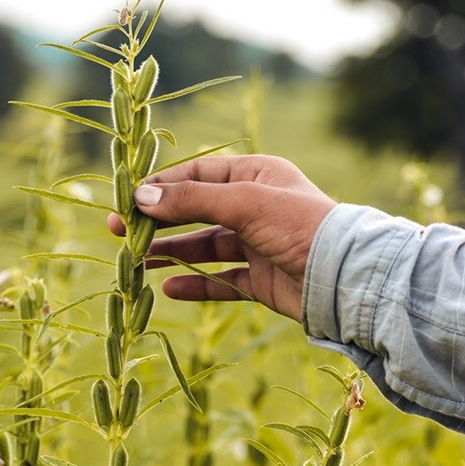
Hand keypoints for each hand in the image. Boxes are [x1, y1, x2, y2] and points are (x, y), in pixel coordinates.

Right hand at [107, 155, 335, 321]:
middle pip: (197, 212)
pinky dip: (196, 284)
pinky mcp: (263, 280)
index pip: (198, 176)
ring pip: (206, 247)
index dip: (161, 187)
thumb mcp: (244, 203)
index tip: (127, 200)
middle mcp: (256, 207)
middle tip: (119, 232)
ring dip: (173, 253)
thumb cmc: (300, 225)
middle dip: (159, 221)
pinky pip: (222, 281)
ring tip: (138, 262)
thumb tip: (141, 196)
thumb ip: (192, 200)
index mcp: (257, 176)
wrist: (345, 278)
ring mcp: (259, 245)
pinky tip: (169, 289)